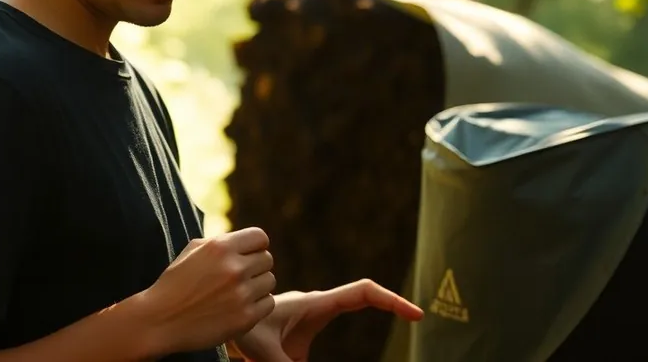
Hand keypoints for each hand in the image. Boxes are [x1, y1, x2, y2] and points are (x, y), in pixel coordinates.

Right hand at [136, 227, 276, 355]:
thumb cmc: (175, 283)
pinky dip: (257, 305)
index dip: (255, 246)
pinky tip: (239, 307)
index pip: (260, 237)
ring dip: (257, 287)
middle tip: (240, 277)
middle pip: (267, 259)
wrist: (160, 320)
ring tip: (237, 293)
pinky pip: (268, 303)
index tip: (247, 256)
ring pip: (269, 282)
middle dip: (255, 266)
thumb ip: (221, 242)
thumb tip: (246, 241)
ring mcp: (241, 294)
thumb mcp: (192, 251)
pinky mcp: (245, 318)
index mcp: (220, 247)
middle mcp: (233, 268)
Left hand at [232, 279, 423, 361]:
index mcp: (315, 304)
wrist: (227, 318)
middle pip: (364, 297)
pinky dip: (338, 334)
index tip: (415, 313)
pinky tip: (316, 351)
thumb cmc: (244, 330)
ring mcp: (315, 314)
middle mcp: (320, 305)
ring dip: (371, 311)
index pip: (362, 293)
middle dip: (392, 303)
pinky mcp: (307, 328)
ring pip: (351, 310)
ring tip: (397, 318)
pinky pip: (335, 324)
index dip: (390, 300)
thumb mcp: (266, 353)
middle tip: (419, 316)